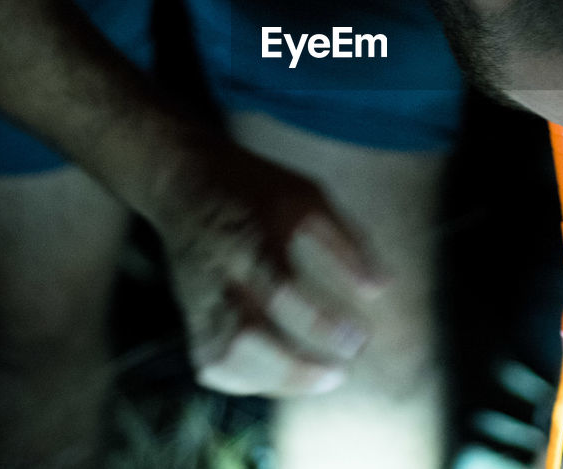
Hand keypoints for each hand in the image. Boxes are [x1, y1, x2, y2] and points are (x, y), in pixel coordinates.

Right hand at [152, 135, 385, 396]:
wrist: (182, 180)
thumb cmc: (256, 187)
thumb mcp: (308, 196)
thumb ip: (345, 240)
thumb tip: (380, 290)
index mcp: (251, 238)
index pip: (280, 290)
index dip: (320, 324)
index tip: (357, 340)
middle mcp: (220, 275)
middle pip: (243, 339)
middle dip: (293, 368)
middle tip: (339, 374)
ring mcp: (201, 299)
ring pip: (223, 359)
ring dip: (274, 381)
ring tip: (318, 378)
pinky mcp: (192, 315)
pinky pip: (211, 364)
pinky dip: (247, 381)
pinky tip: (281, 375)